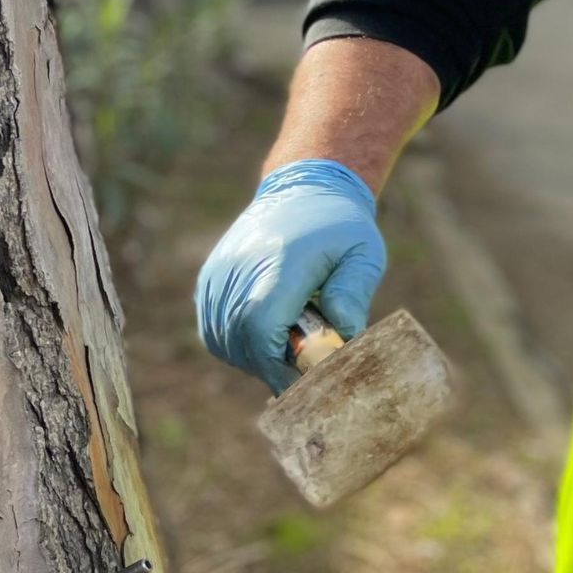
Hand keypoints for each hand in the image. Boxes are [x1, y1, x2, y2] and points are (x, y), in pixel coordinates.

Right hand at [195, 160, 385, 395]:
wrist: (302, 190)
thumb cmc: (339, 228)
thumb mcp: (363, 253)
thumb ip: (353, 293)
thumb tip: (342, 333)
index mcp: (281, 260)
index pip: (261, 326)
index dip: (278, 364)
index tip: (304, 382)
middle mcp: (240, 266)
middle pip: (241, 339)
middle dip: (272, 365)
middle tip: (303, 368)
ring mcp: (219, 273)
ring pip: (223, 340)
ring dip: (254, 357)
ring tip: (287, 346)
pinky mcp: (209, 279)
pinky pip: (213, 330)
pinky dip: (236, 344)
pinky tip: (265, 337)